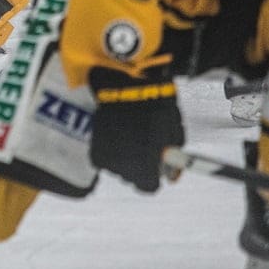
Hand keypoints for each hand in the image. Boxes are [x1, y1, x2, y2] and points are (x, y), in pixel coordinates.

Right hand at [87, 65, 183, 191]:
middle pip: (133, 178)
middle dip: (141, 166)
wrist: (118, 81)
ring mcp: (106, 157)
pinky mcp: (95, 146)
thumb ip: (174, 151)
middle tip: (145, 144)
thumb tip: (173, 174)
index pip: (149, 187)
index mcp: (145, 162)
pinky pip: (106, 156)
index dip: (155, 176)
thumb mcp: (172, 123)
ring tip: (131, 132)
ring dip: (126, 156)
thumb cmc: (151, 101)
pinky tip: (119, 129)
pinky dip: (113, 147)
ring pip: (119, 167)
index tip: (158, 164)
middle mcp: (123, 165)